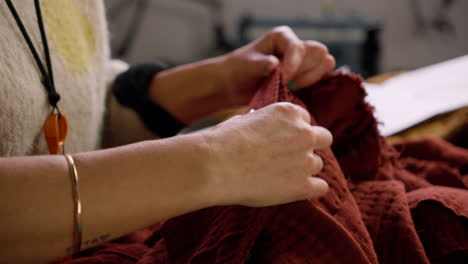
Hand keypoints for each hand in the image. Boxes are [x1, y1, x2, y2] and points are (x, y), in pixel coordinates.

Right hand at [201, 102, 331, 206]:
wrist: (215, 165)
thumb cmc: (222, 142)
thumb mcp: (244, 119)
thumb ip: (264, 123)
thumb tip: (263, 128)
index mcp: (289, 113)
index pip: (305, 120)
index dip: (293, 132)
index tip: (282, 141)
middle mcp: (304, 133)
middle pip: (323, 138)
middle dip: (309, 146)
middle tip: (291, 157)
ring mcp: (306, 160)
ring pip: (317, 165)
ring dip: (303, 169)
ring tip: (279, 176)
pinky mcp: (303, 185)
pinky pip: (321, 188)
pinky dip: (310, 189)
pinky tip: (295, 190)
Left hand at [223, 26, 335, 105]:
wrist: (236, 84)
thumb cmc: (239, 70)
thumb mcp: (246, 65)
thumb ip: (260, 64)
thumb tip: (274, 64)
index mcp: (282, 37)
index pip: (299, 48)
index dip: (294, 64)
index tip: (283, 79)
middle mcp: (297, 46)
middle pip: (319, 53)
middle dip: (306, 71)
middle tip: (287, 83)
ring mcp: (304, 61)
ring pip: (325, 65)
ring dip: (310, 79)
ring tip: (290, 88)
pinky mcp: (307, 76)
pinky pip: (323, 79)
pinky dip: (315, 87)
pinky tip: (297, 93)